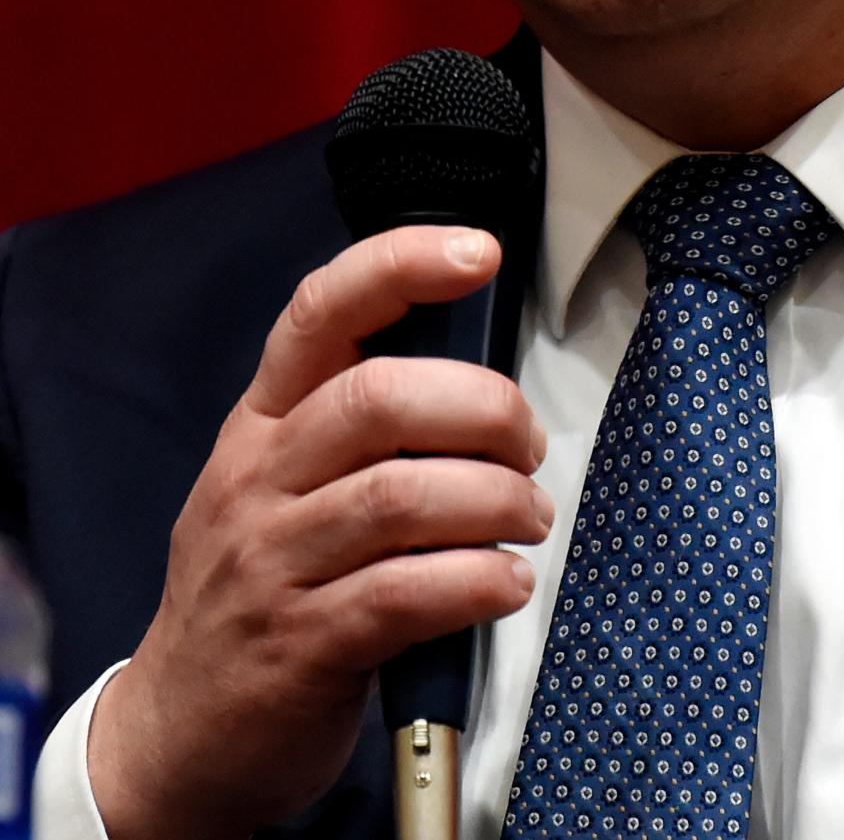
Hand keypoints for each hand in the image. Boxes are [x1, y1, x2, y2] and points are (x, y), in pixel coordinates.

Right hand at [87, 225, 550, 839]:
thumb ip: (357, 428)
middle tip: (528, 444)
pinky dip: (477, 580)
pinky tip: (505, 583)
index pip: (321, 310)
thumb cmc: (258, 588)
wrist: (178, 731)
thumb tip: (479, 383)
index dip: (401, 265)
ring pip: (402, 496)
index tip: (478, 249)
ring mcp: (273, 562)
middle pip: (379, 399)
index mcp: (261, 422)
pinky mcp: (302, 644)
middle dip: (483, 409)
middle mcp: (258, 478)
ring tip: (529, 517)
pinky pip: (406, 593)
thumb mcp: (279, 486)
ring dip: (496, 500)